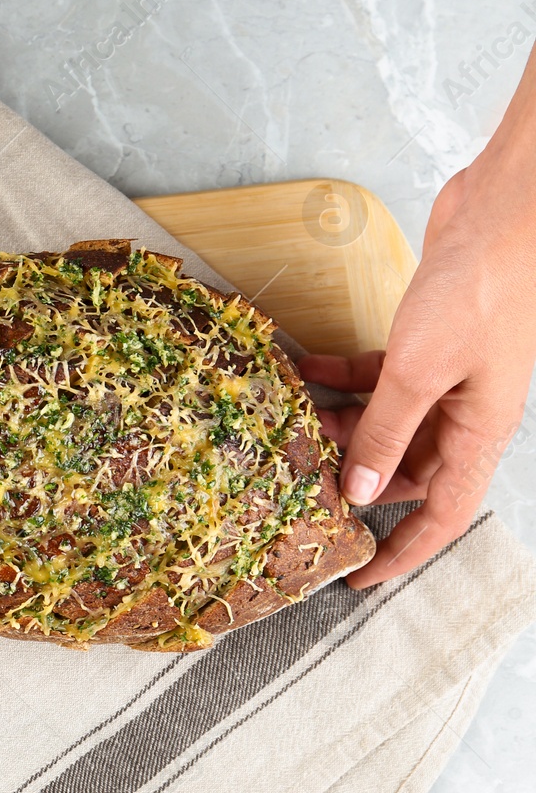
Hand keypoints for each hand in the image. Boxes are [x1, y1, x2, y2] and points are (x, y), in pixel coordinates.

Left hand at [299, 61, 535, 587]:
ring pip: (386, 421)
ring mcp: (446, 374)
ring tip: (287, 429)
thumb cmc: (478, 291)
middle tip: (296, 487)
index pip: (442, 515)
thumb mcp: (418, 372)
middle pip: (406, 470)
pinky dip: (341, 376)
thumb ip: (385, 432)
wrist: (504, 212)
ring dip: (339, 426)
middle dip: (353, 481)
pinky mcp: (427, 338)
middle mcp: (466, 411)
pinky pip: (378, 376)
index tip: (358, 580)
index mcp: (480, 434)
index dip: (402, 553)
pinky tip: (302, 369)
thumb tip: (357, 491)